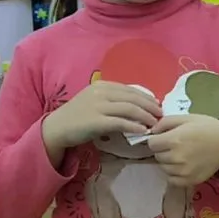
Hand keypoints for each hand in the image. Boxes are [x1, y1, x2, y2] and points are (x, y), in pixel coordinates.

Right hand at [42, 81, 163, 151]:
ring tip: (155, 123)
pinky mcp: (96, 121)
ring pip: (130, 109)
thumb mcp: (96, 101)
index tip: (157, 104)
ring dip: (146, 116)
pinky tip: (143, 131)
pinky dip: (135, 126)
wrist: (57, 128)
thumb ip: (114, 100)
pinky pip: (121, 122)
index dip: (147, 97)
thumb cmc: (79, 116)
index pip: (131, 89)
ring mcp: (98, 106)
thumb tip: (138, 106)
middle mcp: (101, 93)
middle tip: (161, 115)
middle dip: (150, 106)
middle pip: (133, 98)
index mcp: (102, 86)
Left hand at [146, 115, 218, 187]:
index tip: (166, 137)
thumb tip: (151, 131)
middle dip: (163, 150)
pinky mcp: (189, 181)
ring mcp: (183, 171)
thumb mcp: (187, 118)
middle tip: (177, 146)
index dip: (158, 139)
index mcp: (174, 139)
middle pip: (157, 155)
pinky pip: (172, 179)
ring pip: (164, 167)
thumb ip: (165, 122)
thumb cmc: (209, 128)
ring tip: (182, 155)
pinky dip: (174, 173)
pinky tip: (184, 165)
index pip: (151, 143)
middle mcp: (176, 157)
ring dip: (169, 162)